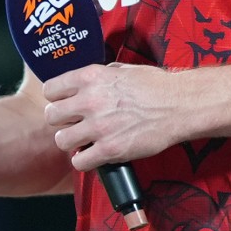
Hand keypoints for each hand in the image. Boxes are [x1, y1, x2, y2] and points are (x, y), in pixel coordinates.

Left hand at [41, 63, 197, 171]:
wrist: (180, 105)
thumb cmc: (155, 86)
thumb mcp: (122, 69)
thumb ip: (99, 76)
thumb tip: (85, 83)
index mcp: (90, 77)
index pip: (50, 90)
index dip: (56, 99)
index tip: (64, 104)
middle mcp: (90, 100)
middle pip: (52, 116)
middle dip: (61, 121)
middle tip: (74, 124)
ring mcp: (99, 127)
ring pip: (61, 140)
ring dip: (71, 142)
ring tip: (84, 141)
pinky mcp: (110, 149)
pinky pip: (79, 162)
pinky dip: (84, 161)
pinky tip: (94, 154)